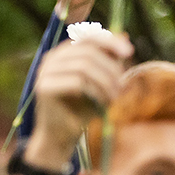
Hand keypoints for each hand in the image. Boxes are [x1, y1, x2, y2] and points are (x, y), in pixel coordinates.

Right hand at [26, 27, 131, 168]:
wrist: (61, 138)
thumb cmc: (82, 111)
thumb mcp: (100, 83)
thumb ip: (109, 62)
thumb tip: (125, 37)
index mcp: (63, 54)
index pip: (87, 37)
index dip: (109, 41)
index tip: (129, 52)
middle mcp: (51, 59)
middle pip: (87, 51)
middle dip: (111, 68)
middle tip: (123, 87)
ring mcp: (46, 72)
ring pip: (84, 66)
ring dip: (106, 82)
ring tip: (115, 98)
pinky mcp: (45, 87)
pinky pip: (78, 82)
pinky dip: (96, 92)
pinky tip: (102, 104)